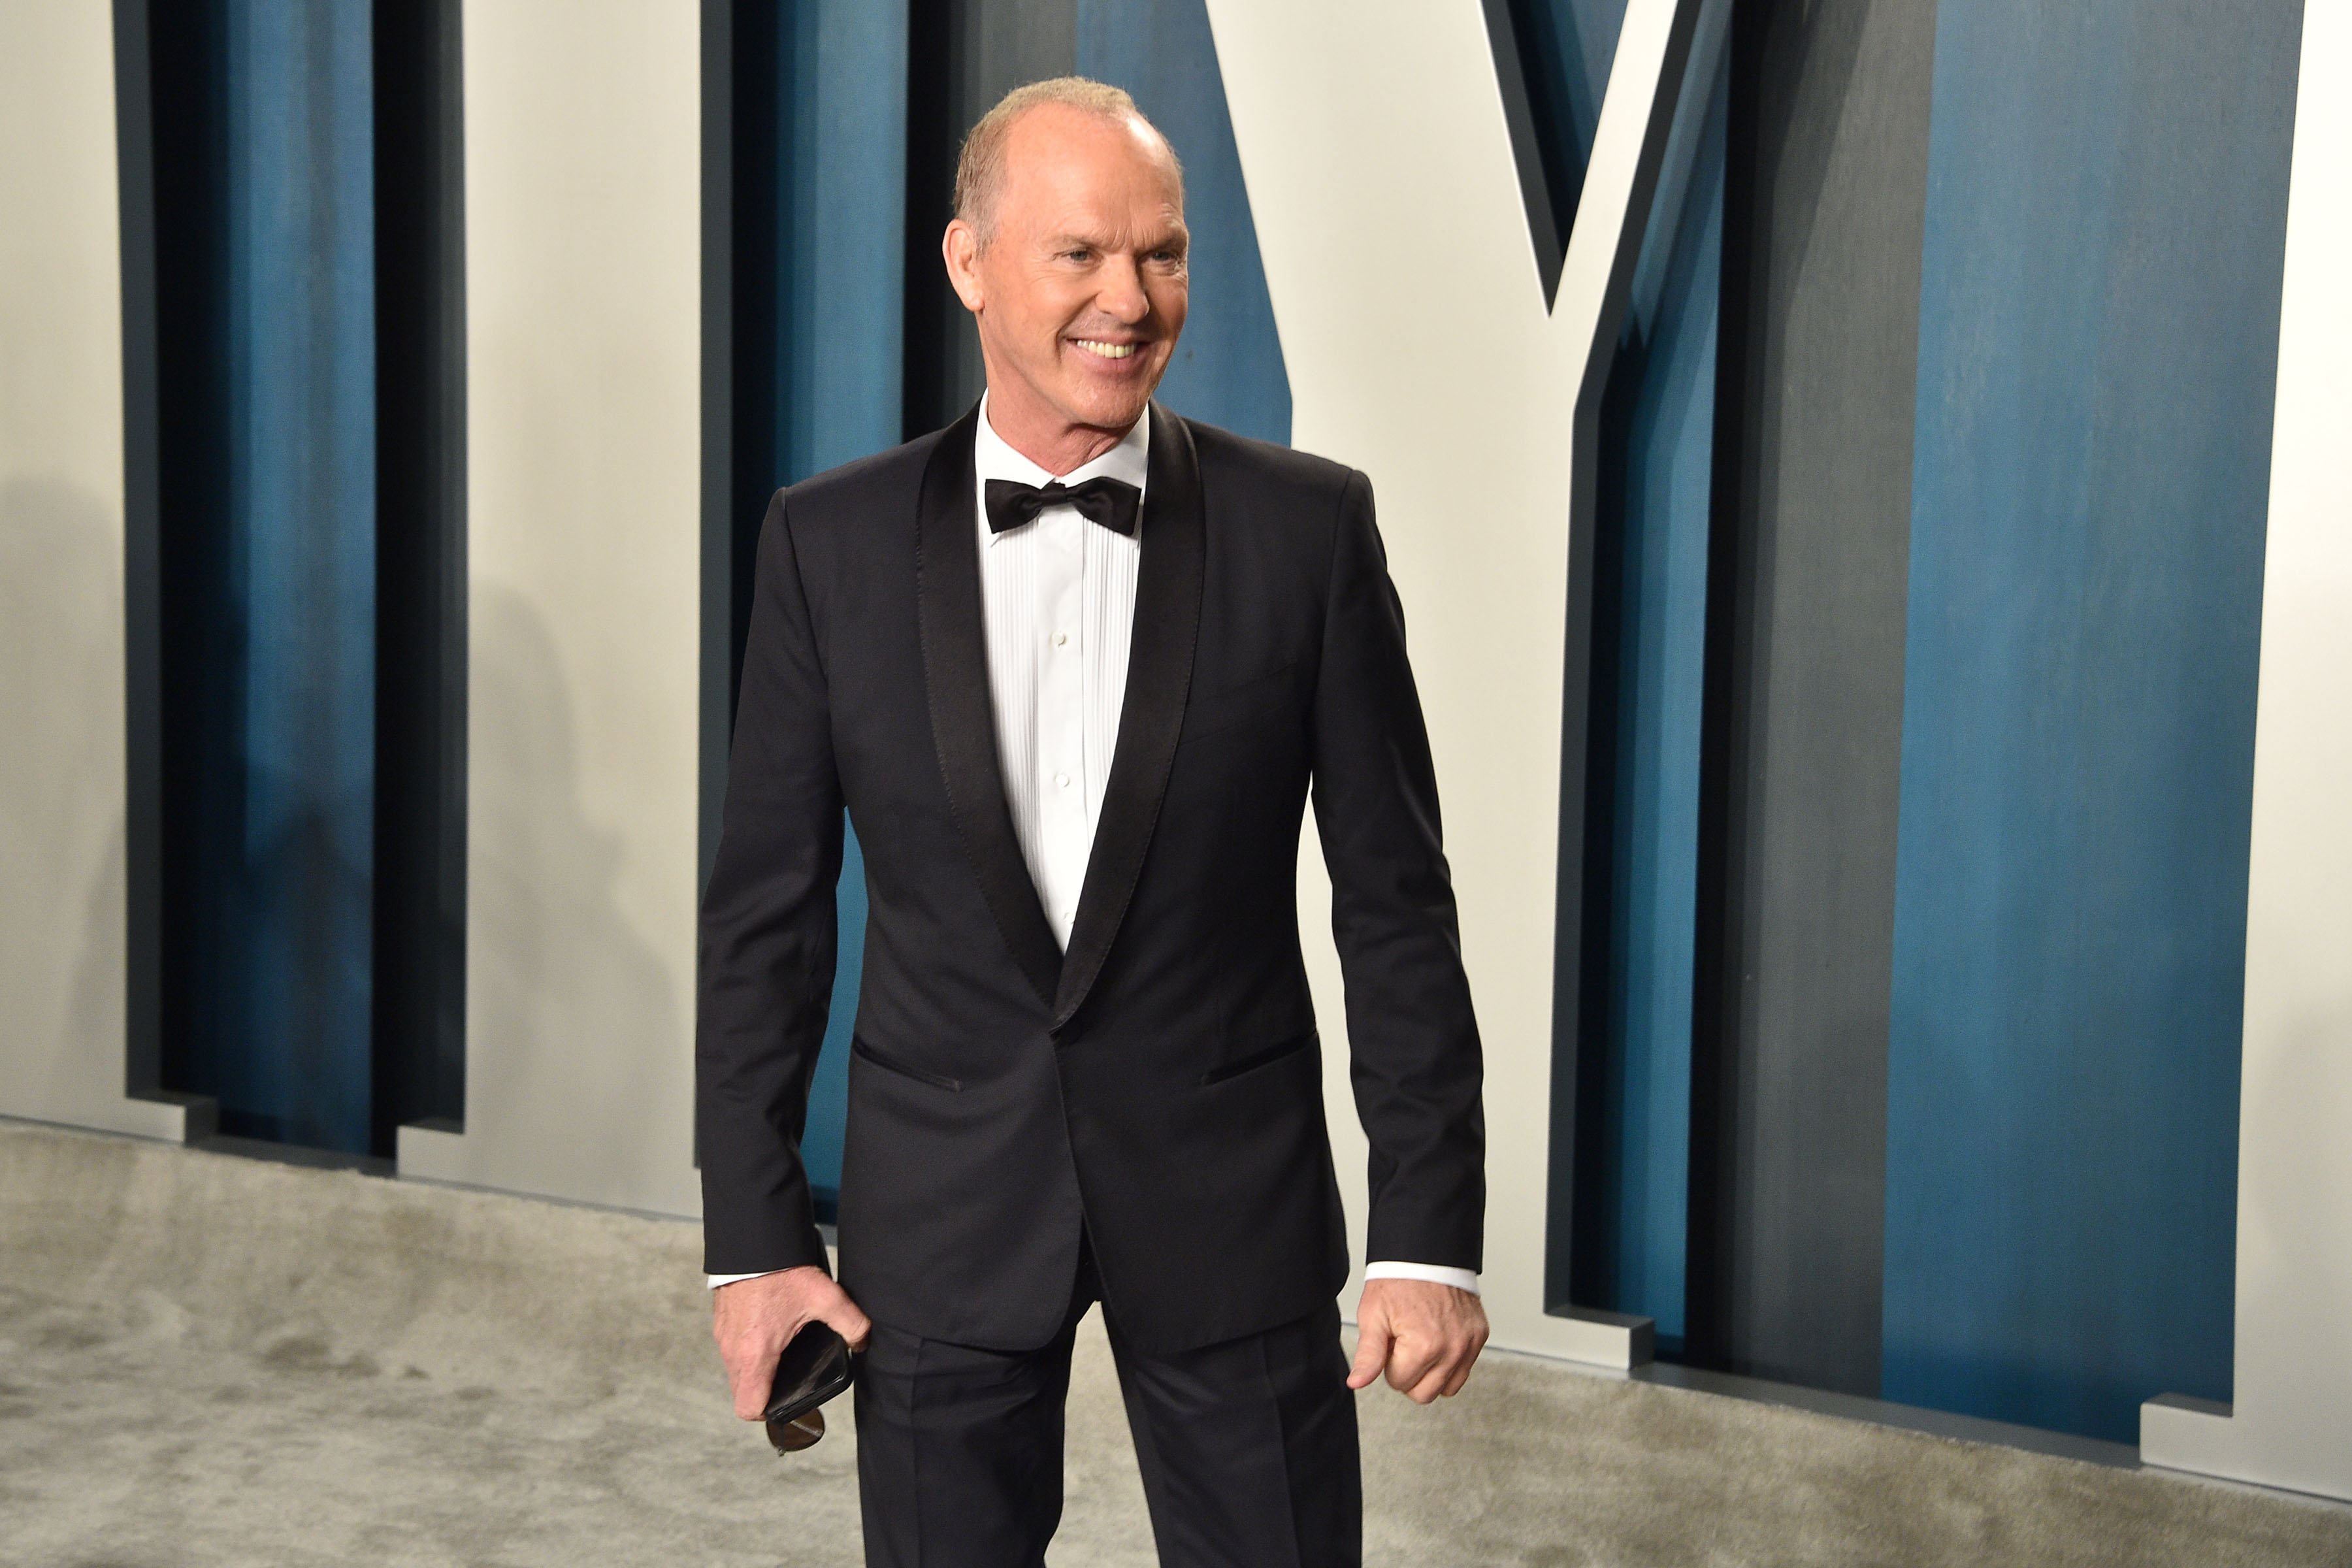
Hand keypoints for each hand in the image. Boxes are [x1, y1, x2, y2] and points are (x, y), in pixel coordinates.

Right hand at [712, 1265, 872, 1420]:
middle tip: (789, 1380)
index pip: (749, 1408)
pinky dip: (746, 1352)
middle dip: (764, 1393)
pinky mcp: (720, 1322)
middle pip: (742, 1393)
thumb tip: (864, 1342)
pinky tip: (768, 1334)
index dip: (768, 1413)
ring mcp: (723, 1337)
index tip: (786, 1402)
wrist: (752, 1240)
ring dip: (755, 1372)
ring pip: (735, 1372)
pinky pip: (730, 1351)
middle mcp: (733, 1351)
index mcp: (756, 1354)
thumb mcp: (825, 1297)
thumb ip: (851, 1323)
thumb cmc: (782, 1270)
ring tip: (781, 1356)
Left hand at [1346, 1277, 1487, 1403]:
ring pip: (1447, 1388)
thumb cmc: (1398, 1281)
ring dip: (1431, 1373)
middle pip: (1424, 1394)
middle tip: (1404, 1343)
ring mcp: (1469, 1343)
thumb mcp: (1373, 1316)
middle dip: (1409, 1373)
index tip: (1392, 1341)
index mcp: (1424, 1347)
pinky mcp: (1479, 1336)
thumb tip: (1356, 1383)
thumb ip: (1368, 1356)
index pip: (1400, 1384)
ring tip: (1421, 1343)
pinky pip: (1464, 1371)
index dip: (1390, 1364)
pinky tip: (1437, 1340)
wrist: (1426, 1253)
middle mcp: (1452, 1349)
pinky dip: (1449, 1363)